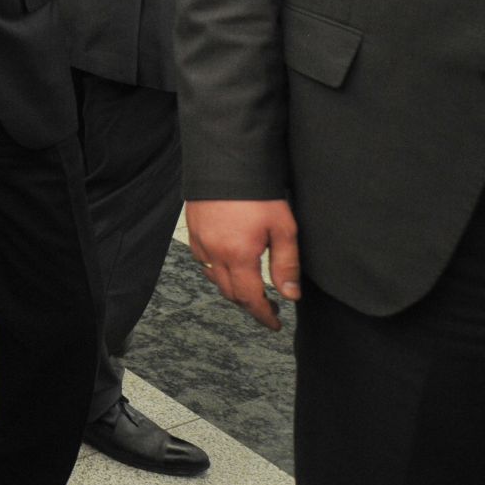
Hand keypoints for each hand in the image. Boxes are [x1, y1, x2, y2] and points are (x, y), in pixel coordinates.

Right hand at [186, 198, 301, 330]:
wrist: (226, 161)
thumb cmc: (257, 193)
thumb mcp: (283, 228)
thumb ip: (286, 265)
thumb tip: (290, 295)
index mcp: (238, 256)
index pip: (250, 298)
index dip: (263, 315)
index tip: (275, 324)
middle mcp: (215, 253)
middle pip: (230, 292)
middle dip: (249, 304)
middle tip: (269, 306)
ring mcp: (201, 242)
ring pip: (214, 279)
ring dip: (232, 289)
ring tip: (250, 287)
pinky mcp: (193, 230)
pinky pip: (202, 261)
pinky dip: (216, 271)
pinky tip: (228, 264)